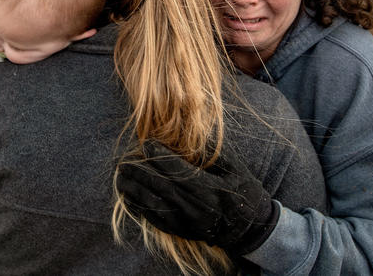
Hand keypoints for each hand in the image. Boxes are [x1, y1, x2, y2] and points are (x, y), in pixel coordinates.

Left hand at [116, 140, 278, 255]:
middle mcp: (196, 208)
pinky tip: (130, 198)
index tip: (147, 144)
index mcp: (210, 190)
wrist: (251, 229)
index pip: (178, 171)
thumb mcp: (235, 170)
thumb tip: (189, 140)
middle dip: (141, 172)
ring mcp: (188, 222)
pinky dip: (141, 208)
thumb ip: (212, 156)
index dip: (161, 157)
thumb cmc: (245, 194)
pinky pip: (157, 220)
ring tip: (121, 177)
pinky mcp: (183, 232)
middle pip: (162, 187)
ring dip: (135, 190)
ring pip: (155, 205)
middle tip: (125, 160)